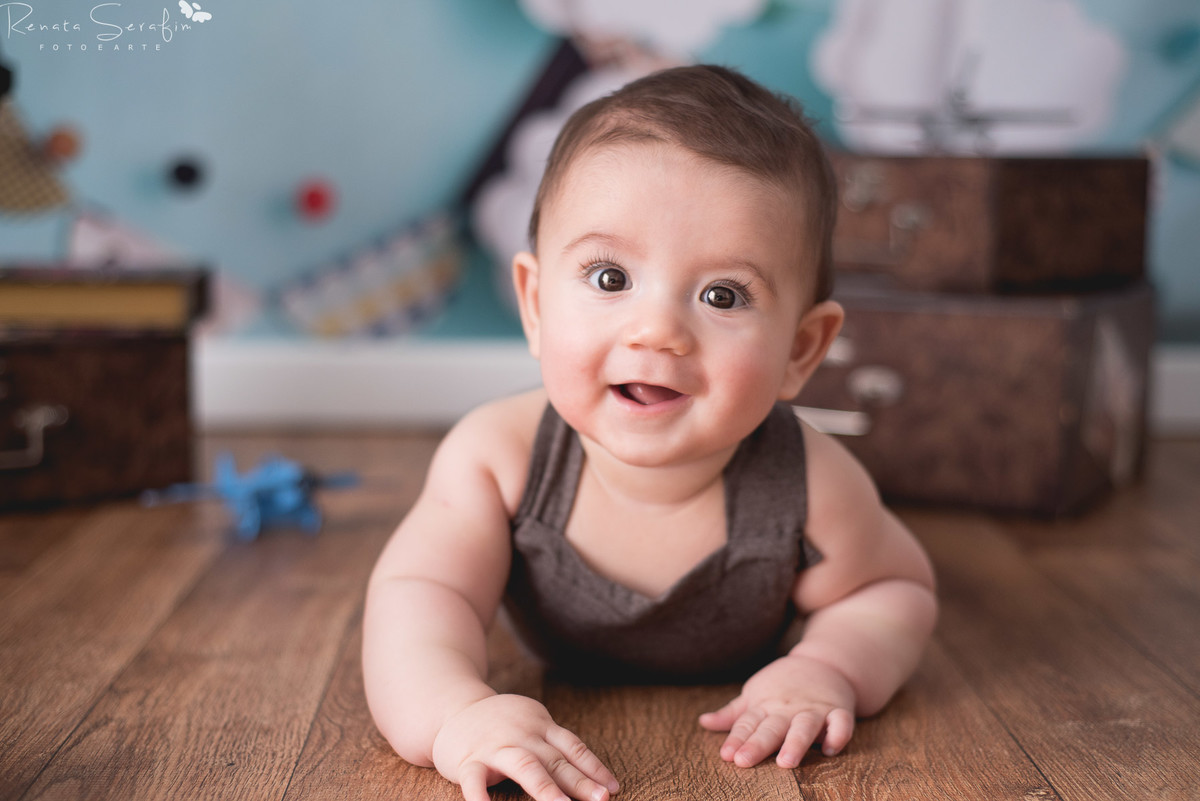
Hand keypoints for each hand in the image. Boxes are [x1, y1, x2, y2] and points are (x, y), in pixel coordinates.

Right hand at [432, 694, 619, 800]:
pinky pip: (476, 780)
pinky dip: (482, 797)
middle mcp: (522, 735)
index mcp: (540, 727)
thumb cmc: (501, 724)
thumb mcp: (531, 725)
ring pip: (524, 766)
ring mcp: (496, 747)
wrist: (452, 707)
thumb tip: (591, 776)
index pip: (573, 748)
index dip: (594, 768)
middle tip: (601, 800)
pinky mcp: (469, 760)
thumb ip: (553, 746)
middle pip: (555, 760)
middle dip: (580, 782)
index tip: (613, 788)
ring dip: (545, 788)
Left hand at [698, 653, 855, 768]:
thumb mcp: (755, 695)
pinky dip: (838, 735)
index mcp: (765, 705)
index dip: (736, 739)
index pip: (748, 723)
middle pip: (771, 727)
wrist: (823, 663)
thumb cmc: (783, 685)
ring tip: (785, 761)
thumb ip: (732, 715)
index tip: (726, 755)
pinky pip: (841, 723)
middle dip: (757, 744)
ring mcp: (814, 709)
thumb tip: (703, 722)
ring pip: (805, 726)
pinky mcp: (838, 710)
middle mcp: (788, 708)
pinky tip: (829, 749)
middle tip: (744, 761)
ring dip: (795, 743)